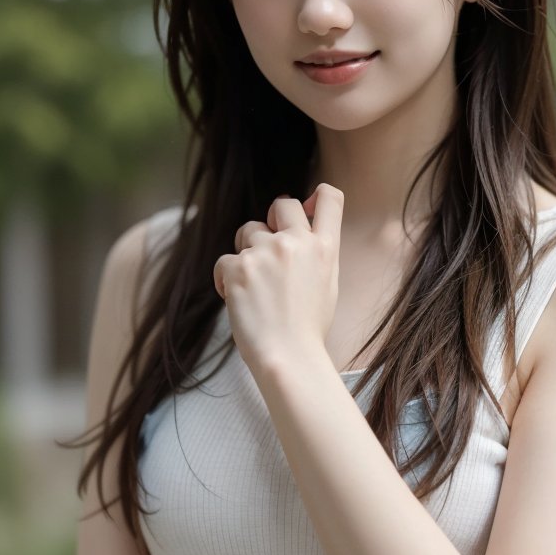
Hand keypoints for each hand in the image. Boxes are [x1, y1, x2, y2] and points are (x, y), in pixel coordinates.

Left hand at [212, 182, 343, 379]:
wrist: (288, 358)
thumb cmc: (307, 330)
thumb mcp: (326, 286)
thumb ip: (315, 255)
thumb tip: (302, 231)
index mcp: (324, 248)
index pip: (331, 197)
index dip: (317, 196)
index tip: (307, 208)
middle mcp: (296, 242)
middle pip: (282, 204)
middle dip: (272, 219)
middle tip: (268, 248)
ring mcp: (266, 252)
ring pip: (247, 231)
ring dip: (246, 252)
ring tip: (253, 287)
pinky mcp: (238, 266)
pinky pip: (224, 260)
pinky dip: (227, 280)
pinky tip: (237, 301)